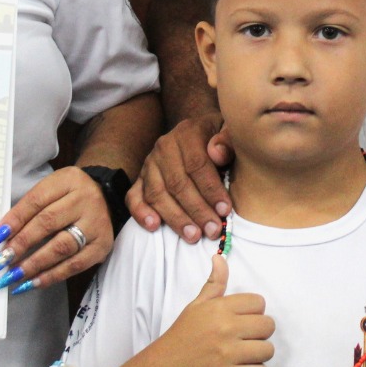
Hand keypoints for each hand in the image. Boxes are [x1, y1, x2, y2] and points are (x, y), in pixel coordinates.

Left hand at [0, 166, 112, 293]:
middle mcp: (85, 199)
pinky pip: (76, 264)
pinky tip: (34, 282)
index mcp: (68, 180)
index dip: (13, 222)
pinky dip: (53, 275)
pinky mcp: (103, 245)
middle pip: (48, 223)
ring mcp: (96, 223)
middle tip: (0, 263)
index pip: (36, 201)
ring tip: (13, 276)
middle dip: (21, 245)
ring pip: (61, 246)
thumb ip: (28, 210)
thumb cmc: (69, 196)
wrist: (106, 196)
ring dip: (34, 264)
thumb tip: (1, 238)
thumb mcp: (50, 190)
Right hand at [123, 254, 274, 366]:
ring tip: (245, 353)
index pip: (259, 302)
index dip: (254, 310)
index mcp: (220, 309)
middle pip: (268, 325)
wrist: (165, 366)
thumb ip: (214, 283)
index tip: (244, 317)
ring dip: (259, 354)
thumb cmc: (183, 335)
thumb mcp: (197, 306)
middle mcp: (226, 330)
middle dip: (260, 332)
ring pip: (267, 350)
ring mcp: (228, 355)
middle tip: (247, 336)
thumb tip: (220, 258)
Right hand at [127, 115, 233, 241]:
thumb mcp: (230, 131)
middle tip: (213, 230)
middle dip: (197, 210)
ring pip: (157, 194)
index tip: (225, 210)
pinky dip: (141, 213)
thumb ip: (228, 140)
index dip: (211, 189)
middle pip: (177, 183)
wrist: (201, 131)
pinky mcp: (140, 178)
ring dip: (175, 217)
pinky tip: (154, 226)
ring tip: (193, 235)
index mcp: (187, 133)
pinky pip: (134, 197)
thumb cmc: (220, 138)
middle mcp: (164, 147)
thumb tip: (217, 154)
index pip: (197, 164)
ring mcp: (149, 163)